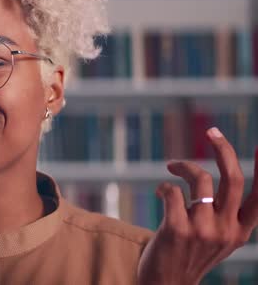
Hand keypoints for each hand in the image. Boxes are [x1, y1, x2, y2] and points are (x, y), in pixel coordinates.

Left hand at [137, 127, 257, 284]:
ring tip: (173, 167)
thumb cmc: (190, 254)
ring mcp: (202, 230)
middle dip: (224, 148)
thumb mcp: (218, 238)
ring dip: (183, 166)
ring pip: (200, 178)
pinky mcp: (177, 229)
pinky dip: (165, 185)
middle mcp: (226, 230)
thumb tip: (218, 174)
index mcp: (240, 231)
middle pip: (233, 178)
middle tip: (212, 131)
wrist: (166, 284)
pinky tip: (161, 192)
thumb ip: (225, 213)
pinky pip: (173, 191)